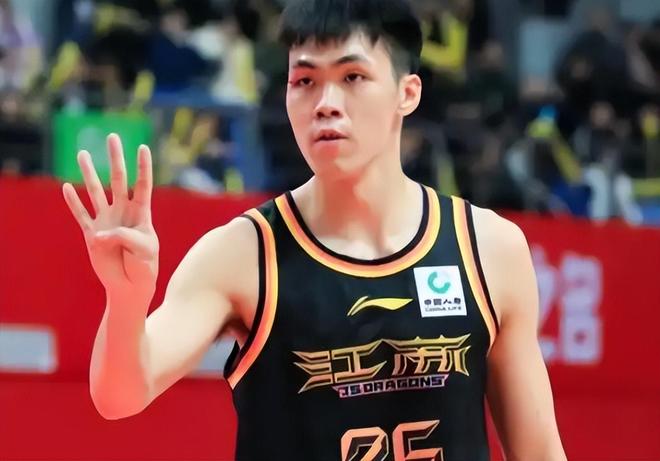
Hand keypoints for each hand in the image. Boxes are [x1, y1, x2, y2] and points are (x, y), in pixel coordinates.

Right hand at [62, 133, 158, 300]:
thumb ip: (125, 236)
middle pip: (118, 179)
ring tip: (82, 152)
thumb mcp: (143, 250)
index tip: (142, 147)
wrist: (130, 286)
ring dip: (88, 173)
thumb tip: (100, 233)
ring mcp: (106, 222)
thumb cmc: (144, 267)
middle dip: (115, 158)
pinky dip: (73, 202)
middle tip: (112, 136)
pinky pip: (80, 215)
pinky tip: (66, 187)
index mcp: (141, 214)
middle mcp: (123, 213)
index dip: (143, 167)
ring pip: (95, 191)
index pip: (143, 185)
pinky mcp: (92, 235)